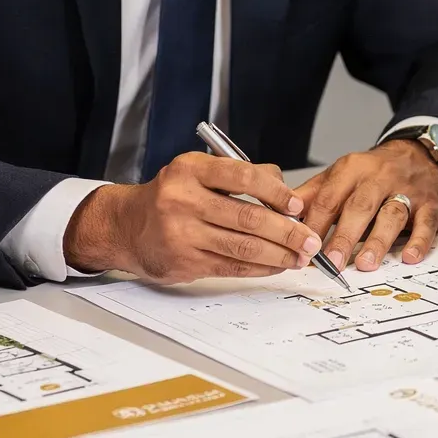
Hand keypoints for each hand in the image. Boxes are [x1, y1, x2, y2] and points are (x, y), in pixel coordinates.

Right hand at [64, 152, 322, 283]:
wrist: (127, 226)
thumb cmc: (172, 196)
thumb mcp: (199, 173)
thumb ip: (241, 176)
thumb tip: (286, 193)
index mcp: (190, 170)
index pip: (243, 176)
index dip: (276, 193)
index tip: (297, 206)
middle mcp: (182, 200)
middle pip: (247, 218)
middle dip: (287, 232)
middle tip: (310, 240)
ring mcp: (181, 233)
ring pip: (242, 246)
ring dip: (278, 254)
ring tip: (300, 257)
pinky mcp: (184, 261)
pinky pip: (231, 265)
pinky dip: (259, 267)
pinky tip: (276, 265)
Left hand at [296, 140, 437, 271]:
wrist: (422, 154)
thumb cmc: (376, 172)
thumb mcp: (343, 174)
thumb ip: (314, 194)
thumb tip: (280, 214)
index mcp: (352, 169)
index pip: (329, 198)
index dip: (316, 225)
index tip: (303, 249)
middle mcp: (379, 178)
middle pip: (359, 207)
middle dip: (344, 236)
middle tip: (331, 262)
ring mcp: (408, 190)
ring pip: (392, 215)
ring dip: (378, 241)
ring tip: (365, 264)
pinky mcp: (431, 204)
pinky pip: (426, 223)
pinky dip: (419, 240)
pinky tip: (410, 257)